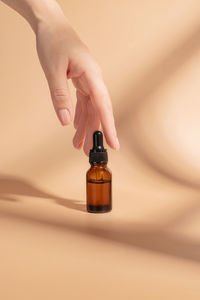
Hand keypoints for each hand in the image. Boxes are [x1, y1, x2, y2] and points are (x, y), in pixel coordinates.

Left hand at [36, 14, 119, 154]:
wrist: (51, 26)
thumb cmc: (53, 42)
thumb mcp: (53, 71)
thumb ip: (60, 96)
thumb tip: (65, 121)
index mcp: (92, 75)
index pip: (104, 106)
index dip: (109, 127)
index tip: (114, 144)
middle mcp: (94, 80)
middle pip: (98, 111)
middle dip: (94, 133)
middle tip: (88, 151)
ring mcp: (88, 81)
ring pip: (90, 110)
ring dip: (85, 127)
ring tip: (79, 145)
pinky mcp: (81, 82)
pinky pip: (83, 103)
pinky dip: (79, 116)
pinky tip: (75, 128)